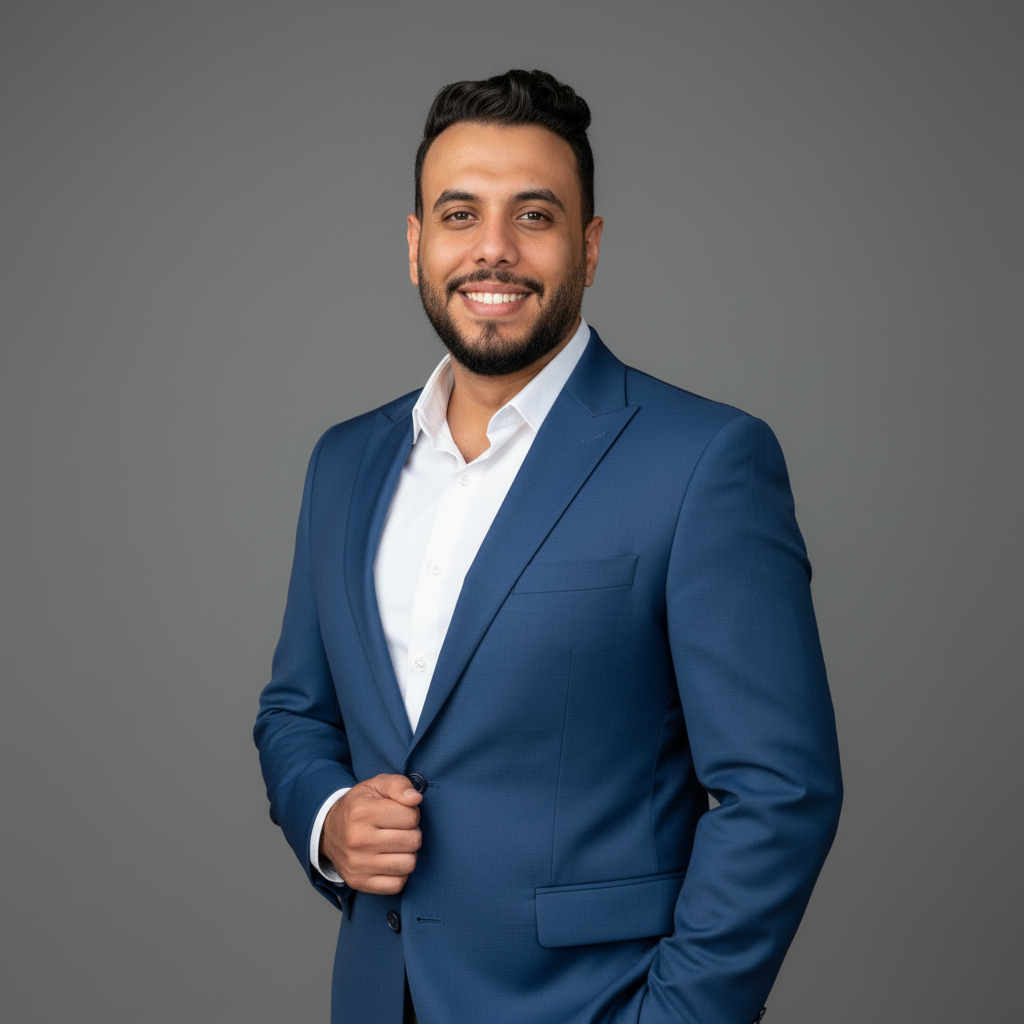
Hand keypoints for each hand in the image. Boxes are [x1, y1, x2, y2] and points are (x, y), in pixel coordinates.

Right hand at [319, 774, 422, 894]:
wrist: (329, 830)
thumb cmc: (359, 806)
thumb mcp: (376, 785)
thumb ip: (399, 785)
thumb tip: (415, 799)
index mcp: (362, 812)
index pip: (411, 816)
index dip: (411, 813)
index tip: (399, 813)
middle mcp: (358, 839)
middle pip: (413, 841)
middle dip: (412, 833)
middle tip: (398, 829)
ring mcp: (357, 864)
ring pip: (408, 864)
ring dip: (407, 854)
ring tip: (395, 844)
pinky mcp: (358, 882)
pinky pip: (397, 885)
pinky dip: (399, 873)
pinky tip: (390, 860)